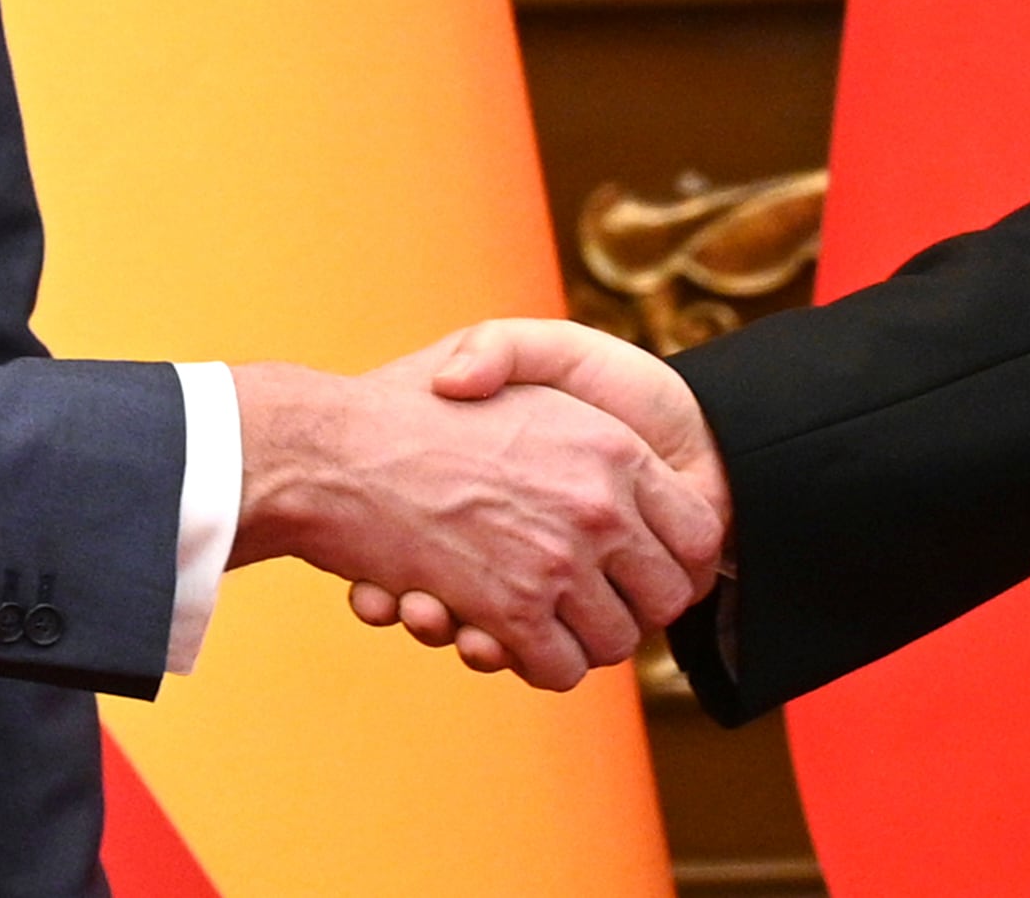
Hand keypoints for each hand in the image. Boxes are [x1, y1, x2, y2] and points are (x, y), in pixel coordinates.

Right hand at [229, 357, 721, 692]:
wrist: (331, 450)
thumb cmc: (412, 405)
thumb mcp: (508, 361)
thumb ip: (584, 406)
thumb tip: (616, 467)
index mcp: (611, 446)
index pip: (698, 532)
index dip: (676, 559)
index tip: (643, 566)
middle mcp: (598, 505)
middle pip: (668, 597)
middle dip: (637, 608)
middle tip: (598, 601)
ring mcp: (557, 562)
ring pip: (617, 642)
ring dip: (586, 641)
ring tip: (551, 618)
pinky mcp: (510, 611)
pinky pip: (560, 668)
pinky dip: (541, 665)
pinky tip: (509, 633)